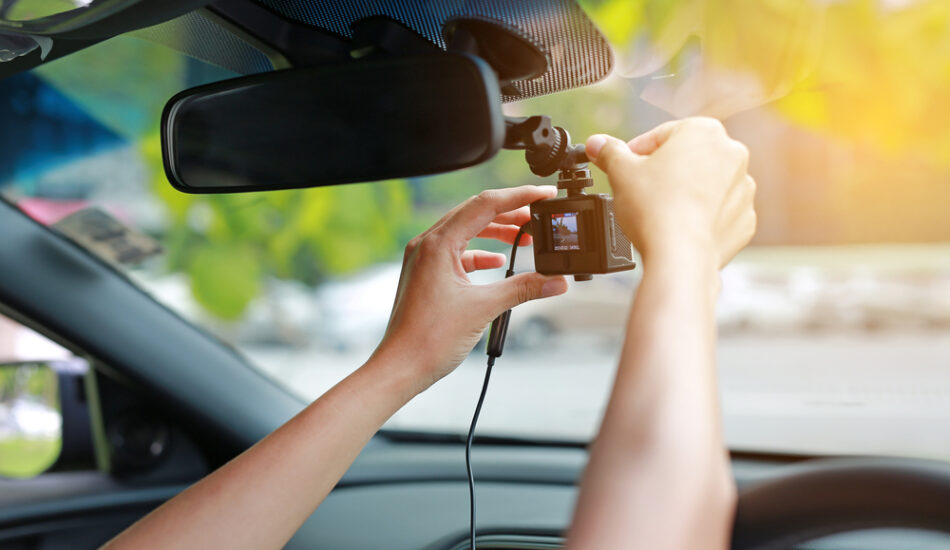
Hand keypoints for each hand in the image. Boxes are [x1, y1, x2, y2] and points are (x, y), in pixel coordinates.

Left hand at [374, 186, 568, 392]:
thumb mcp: (483, 308)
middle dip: (510, 212)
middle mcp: (427, 244)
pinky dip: (480, 253)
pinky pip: (457, 252)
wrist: (401, 367)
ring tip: (524, 237)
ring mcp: (424, 259)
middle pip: (475, 212)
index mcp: (438, 243)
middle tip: (539, 215)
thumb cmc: (428, 340)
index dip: (519, 196)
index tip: (544, 194)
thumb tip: (555, 280)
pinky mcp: (426, 274)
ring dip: (495, 232)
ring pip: (466, 231)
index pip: (485, 204)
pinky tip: (497, 262)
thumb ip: (523, 289)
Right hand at [585, 117, 755, 267]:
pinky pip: (718, 213)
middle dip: (664, 172)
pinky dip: (700, 217)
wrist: (679, 257)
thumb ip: (609, 152)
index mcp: (704, 131)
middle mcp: (732, 154)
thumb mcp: (620, 172)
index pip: (661, 135)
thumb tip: (597, 144)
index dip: (636, 152)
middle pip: (687, 158)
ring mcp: (743, 189)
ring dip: (684, 193)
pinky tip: (678, 227)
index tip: (624, 167)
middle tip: (640, 190)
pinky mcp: (744, 220)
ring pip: (705, 185)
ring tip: (659, 211)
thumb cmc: (654, 209)